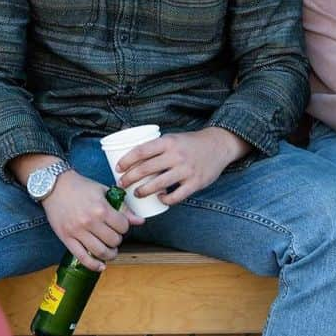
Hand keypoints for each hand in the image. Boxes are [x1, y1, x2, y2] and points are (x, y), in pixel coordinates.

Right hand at [42, 170, 143, 271]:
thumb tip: (140, 221)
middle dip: (117, 240)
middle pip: (114, 241)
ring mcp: (77, 232)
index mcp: (101, 208)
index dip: (125, 227)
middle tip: (114, 236)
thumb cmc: (81, 187)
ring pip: (101, 252)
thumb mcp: (104, 192)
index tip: (120, 225)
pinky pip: (82, 257)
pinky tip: (101, 266)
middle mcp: (90, 222)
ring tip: (110, 251)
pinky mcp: (66, 238)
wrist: (55, 186)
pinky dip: (94, 265)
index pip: (123, 227)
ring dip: (110, 254)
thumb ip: (123, 208)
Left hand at [114, 127, 249, 206]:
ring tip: (136, 193)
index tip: (117, 168)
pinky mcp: (195, 183)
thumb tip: (125, 136)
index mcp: (168, 142)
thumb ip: (154, 143)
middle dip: (130, 178)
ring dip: (143, 191)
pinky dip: (165, 200)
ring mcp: (186, 170)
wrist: (218, 145)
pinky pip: (176, 196)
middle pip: (146, 169)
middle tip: (122, 184)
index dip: (126, 161)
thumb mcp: (172, 137)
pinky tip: (160, 198)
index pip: (141, 151)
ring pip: (158, 184)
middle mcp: (176, 155)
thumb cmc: (190, 143)